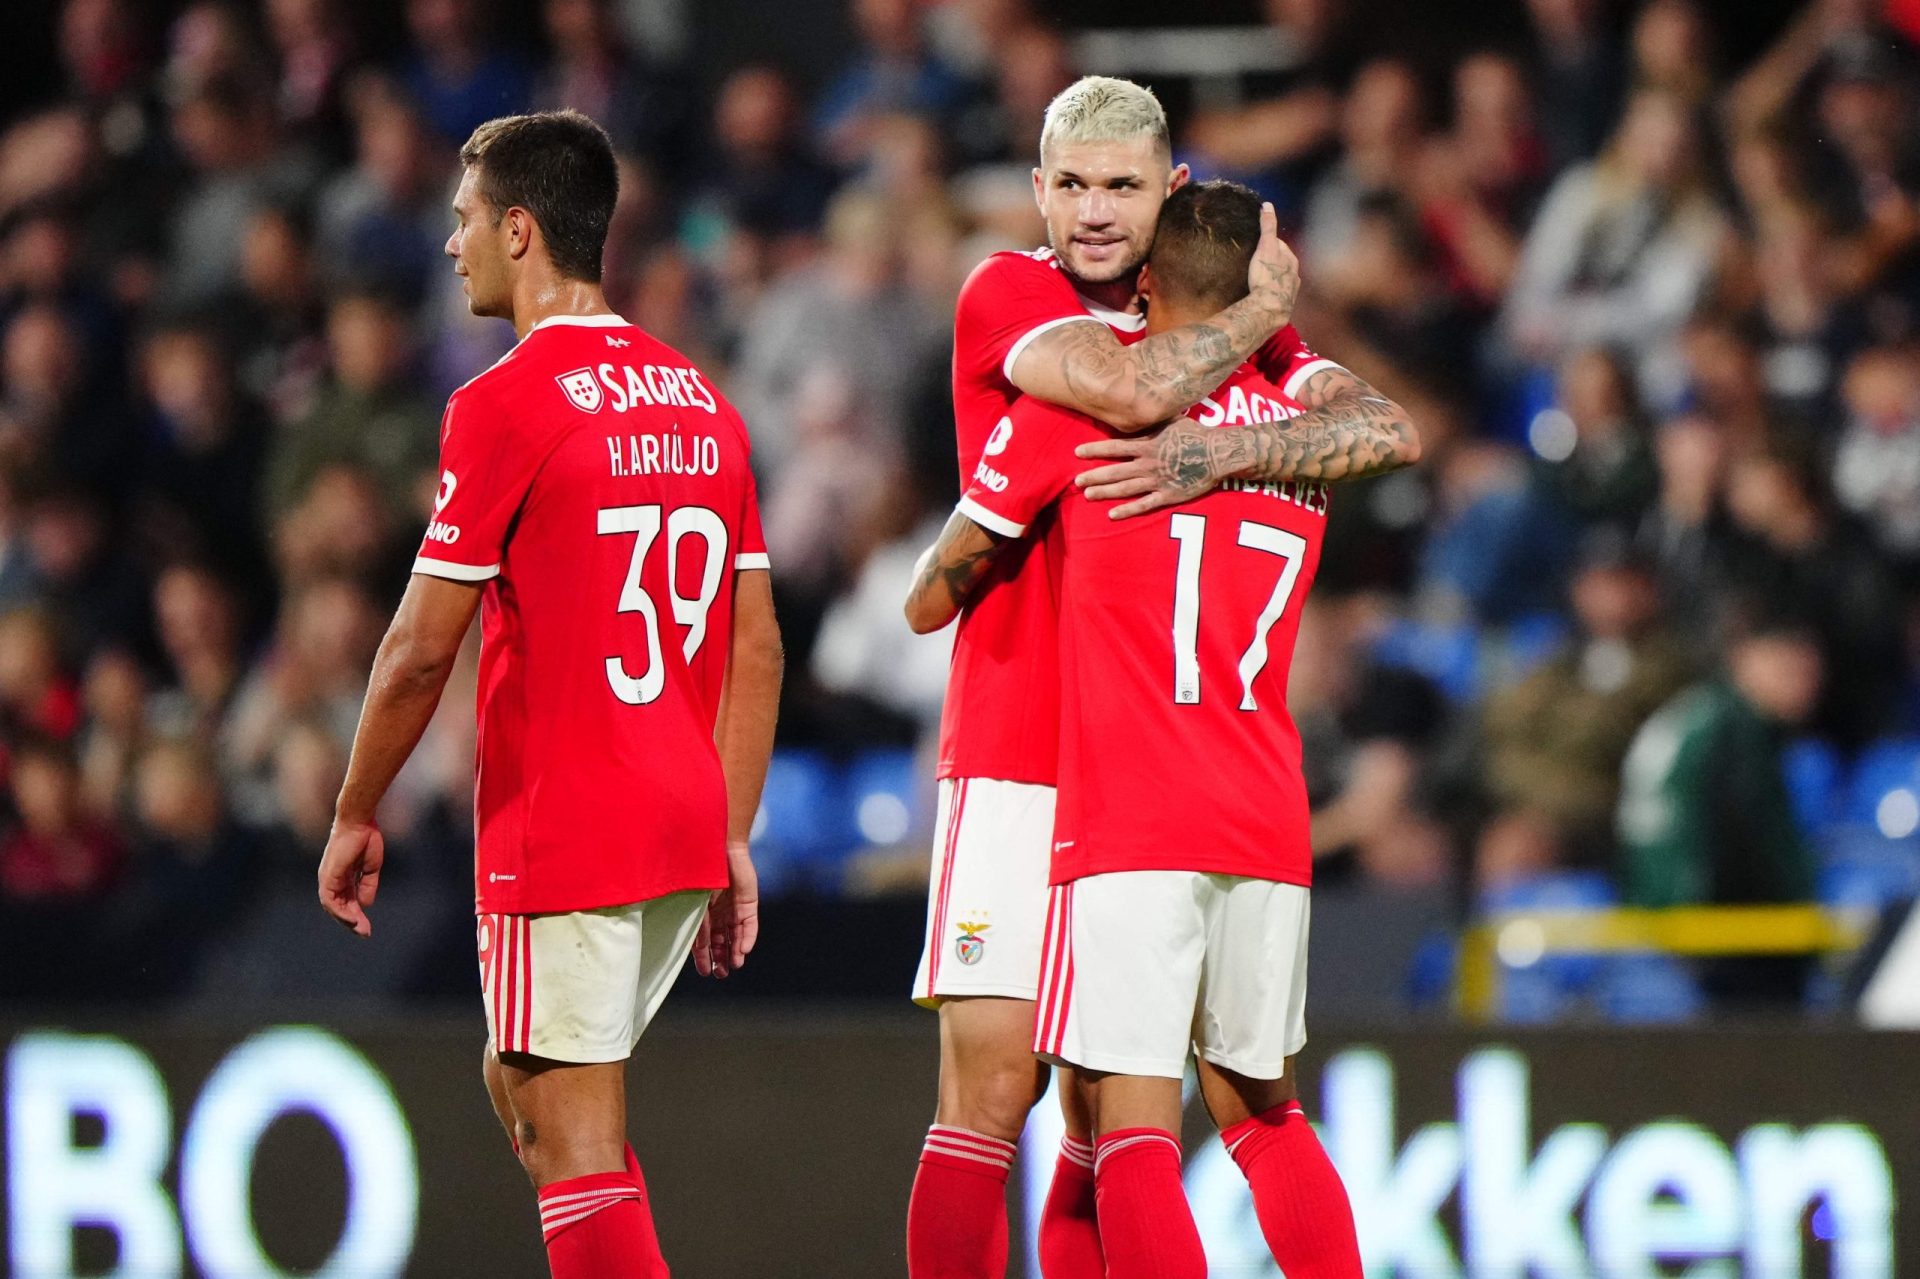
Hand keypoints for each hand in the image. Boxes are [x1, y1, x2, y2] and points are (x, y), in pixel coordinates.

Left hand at [318, 819, 383, 936]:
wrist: (360, 822)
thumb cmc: (366, 838)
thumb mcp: (371, 867)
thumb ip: (368, 885)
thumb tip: (366, 904)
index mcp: (342, 875)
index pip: (346, 900)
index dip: (356, 913)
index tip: (367, 926)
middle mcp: (332, 879)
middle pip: (339, 906)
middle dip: (352, 920)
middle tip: (366, 932)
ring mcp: (328, 878)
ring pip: (333, 906)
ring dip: (346, 919)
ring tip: (361, 929)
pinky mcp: (328, 876)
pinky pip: (331, 900)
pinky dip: (341, 911)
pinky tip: (352, 919)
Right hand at [694, 842, 759, 977]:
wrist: (718, 848)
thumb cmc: (699, 872)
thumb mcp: (695, 902)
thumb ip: (698, 923)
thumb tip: (700, 947)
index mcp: (701, 911)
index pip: (702, 939)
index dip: (703, 957)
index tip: (705, 972)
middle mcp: (718, 911)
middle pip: (720, 940)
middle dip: (720, 958)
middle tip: (721, 974)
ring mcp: (734, 907)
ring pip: (735, 935)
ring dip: (734, 951)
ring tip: (734, 966)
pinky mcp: (749, 902)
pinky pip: (749, 924)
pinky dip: (747, 937)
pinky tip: (745, 951)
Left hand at [1075, 416, 1222, 518]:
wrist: (1217, 454)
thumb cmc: (1196, 434)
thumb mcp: (1173, 420)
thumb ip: (1154, 419)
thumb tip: (1141, 404)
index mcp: (1147, 445)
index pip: (1114, 447)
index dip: (1094, 450)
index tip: (1077, 453)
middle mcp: (1148, 464)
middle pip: (1115, 471)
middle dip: (1094, 476)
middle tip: (1076, 481)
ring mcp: (1157, 481)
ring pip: (1125, 488)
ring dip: (1105, 492)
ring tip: (1087, 495)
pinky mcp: (1167, 495)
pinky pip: (1144, 504)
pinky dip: (1127, 510)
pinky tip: (1112, 514)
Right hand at [1246, 202, 1300, 327]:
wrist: (1269, 308)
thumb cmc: (1266, 276)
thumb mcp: (1265, 246)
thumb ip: (1267, 226)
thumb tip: (1268, 205)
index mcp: (1291, 259)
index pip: (1279, 244)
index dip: (1267, 243)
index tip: (1257, 244)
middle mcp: (1294, 274)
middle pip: (1282, 262)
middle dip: (1272, 261)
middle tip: (1255, 262)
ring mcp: (1290, 290)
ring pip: (1281, 279)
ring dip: (1272, 277)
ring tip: (1259, 279)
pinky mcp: (1284, 304)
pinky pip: (1278, 294)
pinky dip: (1272, 292)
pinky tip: (1263, 295)